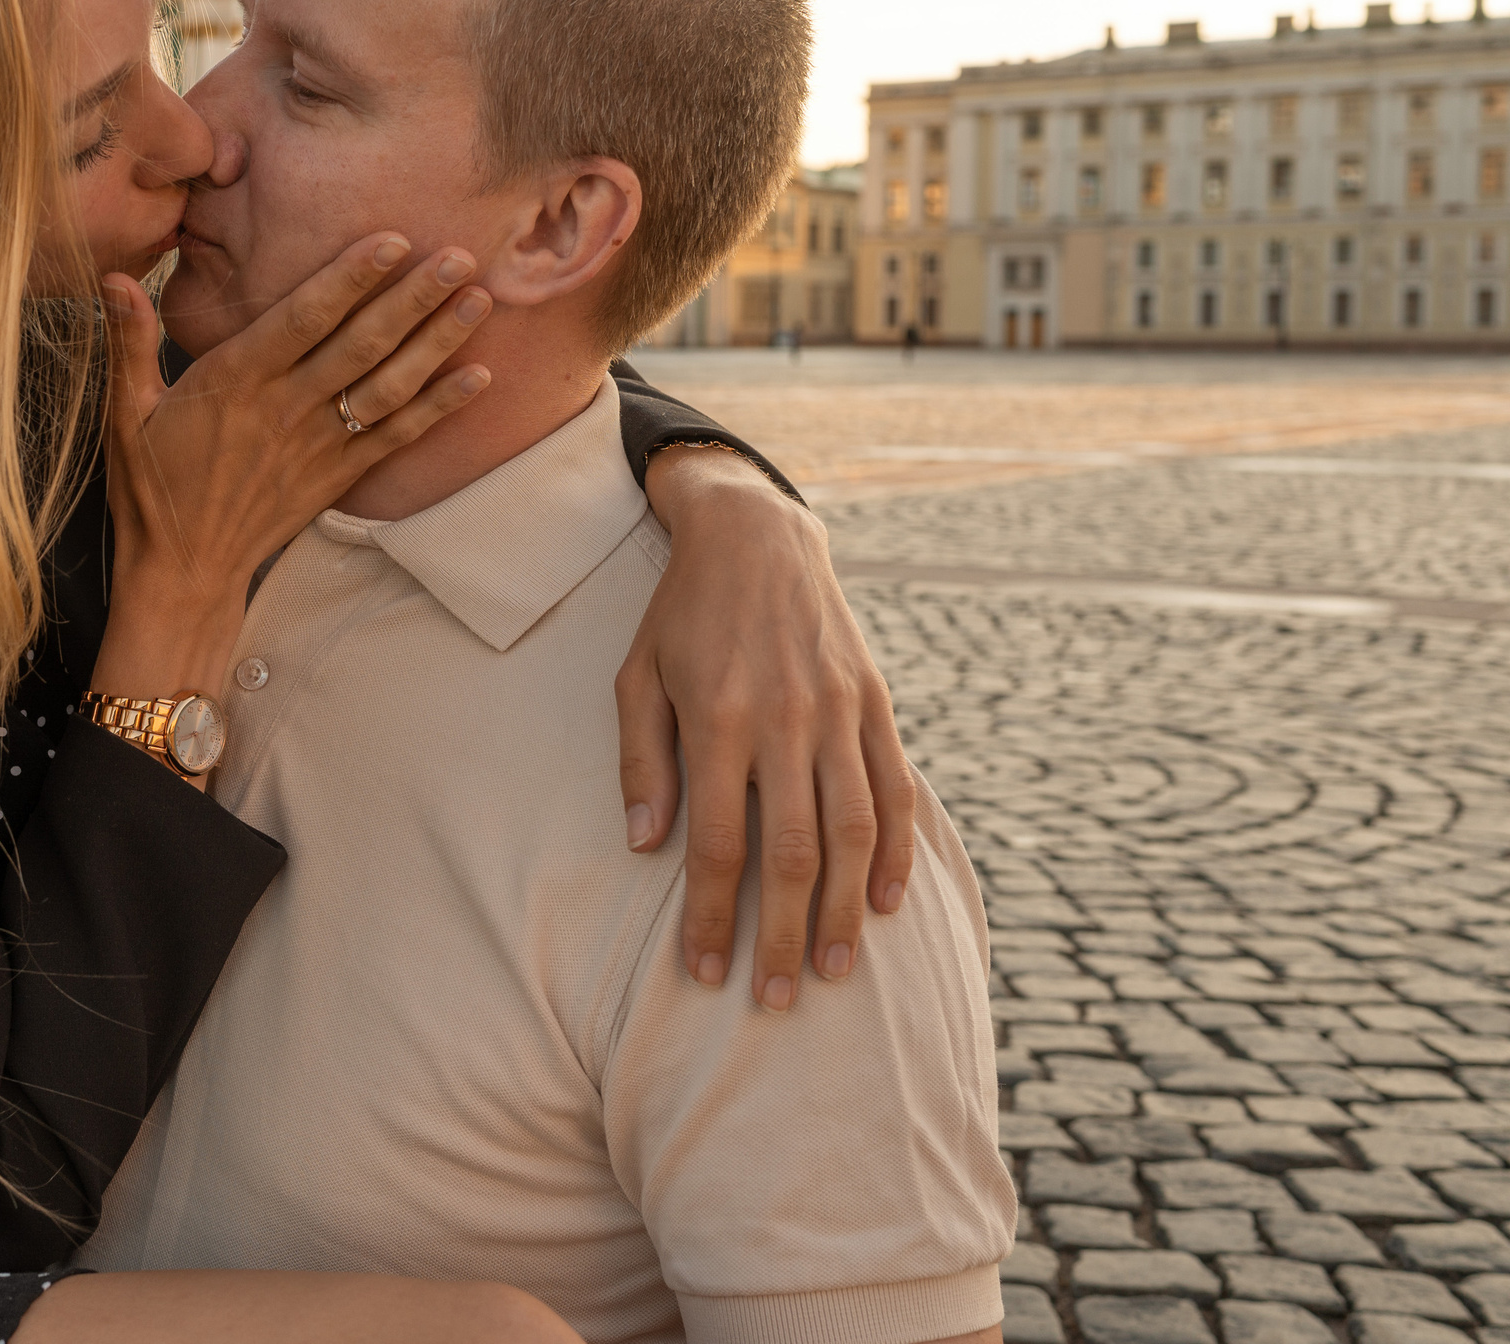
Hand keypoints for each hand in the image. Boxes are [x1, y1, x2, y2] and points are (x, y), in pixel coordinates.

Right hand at [92, 231, 493, 712]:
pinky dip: (438, 408)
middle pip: (359, 345)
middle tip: (458, 255)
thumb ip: (128, 340)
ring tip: (479, 300)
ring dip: (436, 343)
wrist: (181, 571)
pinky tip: (478, 376)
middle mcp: (283, 408)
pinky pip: (395, 438)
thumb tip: (112, 276)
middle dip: (411, 298)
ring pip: (386, 386)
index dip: (348, 278)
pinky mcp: (336, 478)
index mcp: (233, 381)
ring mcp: (315, 445)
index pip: (301, 318)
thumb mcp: (125, 411)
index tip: (391, 239)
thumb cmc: (152, 485)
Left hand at [614, 446, 915, 1010]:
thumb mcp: (637, 676)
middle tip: (776, 999)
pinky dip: (895, 852)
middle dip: (784, 934)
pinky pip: (893, 789)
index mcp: (719, 719)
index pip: (715, 843)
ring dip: (846, 910)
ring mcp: (838, 712)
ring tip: (835, 971)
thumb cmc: (681, 614)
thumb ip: (643, 762)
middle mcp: (786, 720)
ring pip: (854, 831)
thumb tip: (648, 845)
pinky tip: (885, 904)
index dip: (710, 915)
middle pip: (792, 853)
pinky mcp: (874, 703)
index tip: (703, 972)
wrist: (755, 533)